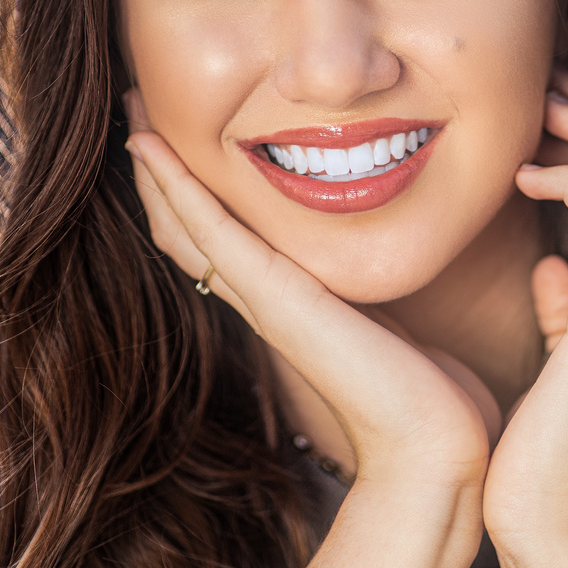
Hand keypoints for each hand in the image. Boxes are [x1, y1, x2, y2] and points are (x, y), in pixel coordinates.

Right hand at [122, 91, 495, 494]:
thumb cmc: (434, 402)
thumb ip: (387, 304)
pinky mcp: (276, 300)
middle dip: (162, 174)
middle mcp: (266, 302)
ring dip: (157, 169)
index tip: (180, 139)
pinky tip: (149, 148)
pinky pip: (212, 232)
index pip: (223, 241)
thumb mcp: (403, 330)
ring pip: (186, 226)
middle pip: (188, 231)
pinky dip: (176, 187)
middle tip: (137, 115)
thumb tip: (404, 288)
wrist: (435, 452)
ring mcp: (265, 301)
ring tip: (131, 116)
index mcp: (292, 305)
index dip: (194, 193)